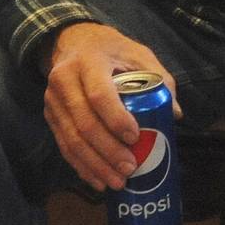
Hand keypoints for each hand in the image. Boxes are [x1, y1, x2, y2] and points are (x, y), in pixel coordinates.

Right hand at [43, 22, 180, 191]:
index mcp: (89, 62)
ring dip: (94, 164)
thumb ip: (160, 79)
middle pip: (83, 123)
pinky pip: (63, 145)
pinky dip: (81, 166)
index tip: (135, 137)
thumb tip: (174, 114)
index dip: (116, 119)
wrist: (73, 43)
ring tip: (117, 181)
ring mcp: (53, 101)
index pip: (99, 94)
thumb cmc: (113, 50)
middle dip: (107, 151)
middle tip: (129, 168)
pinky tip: (97, 180)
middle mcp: (64, 82)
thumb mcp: (140, 54)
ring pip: (70, 139)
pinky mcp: (50, 117)